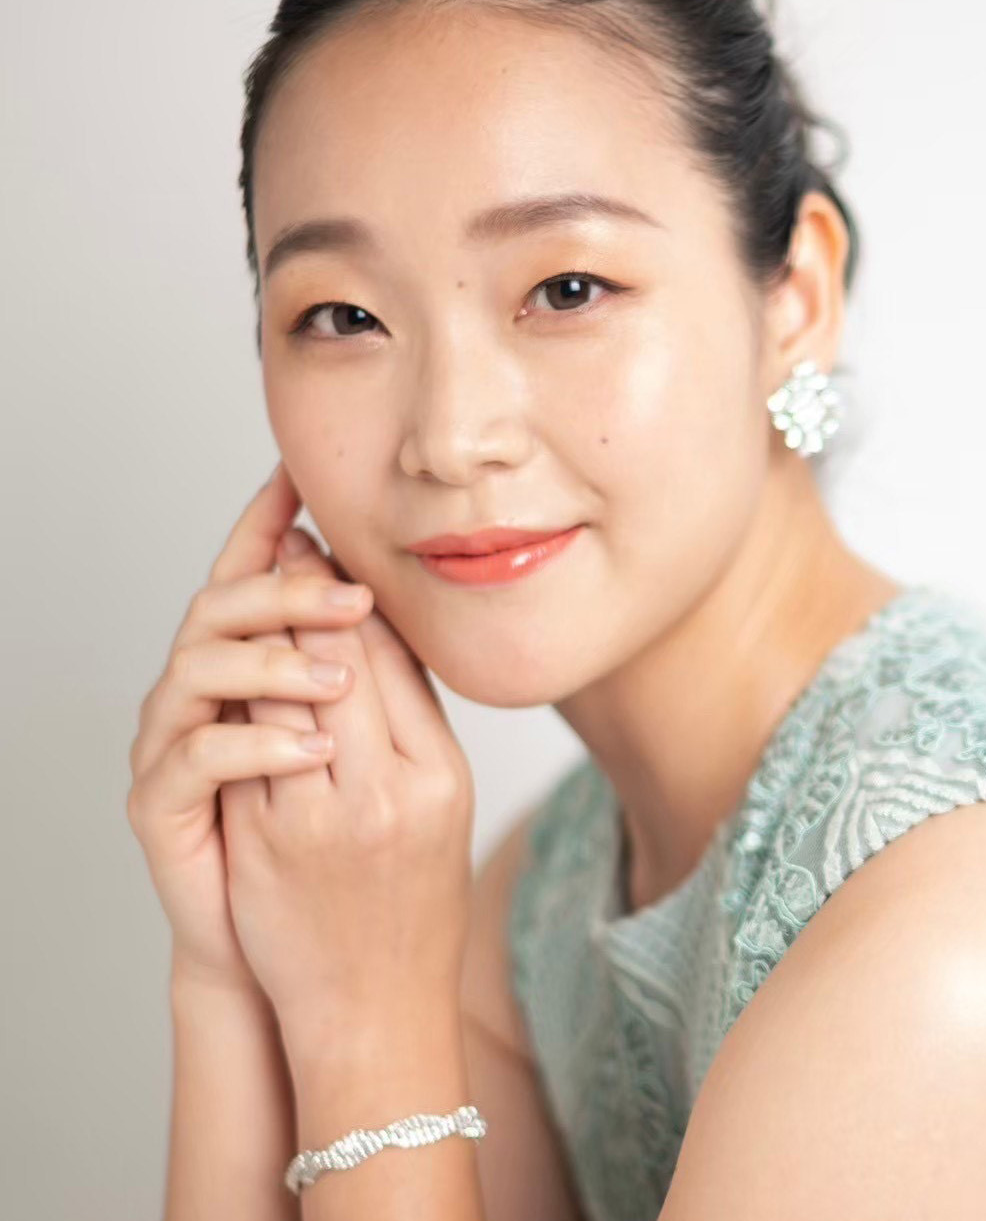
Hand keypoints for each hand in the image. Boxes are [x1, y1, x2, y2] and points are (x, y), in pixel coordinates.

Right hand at [125, 463, 371, 991]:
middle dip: (289, 592)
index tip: (301, 475)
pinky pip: (197, 755)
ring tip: (340, 681)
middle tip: (358, 592)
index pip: (248, 573)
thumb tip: (393, 591)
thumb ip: (358, 666)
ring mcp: (170, 742)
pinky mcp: (158, 802)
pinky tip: (315, 748)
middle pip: (222, 607)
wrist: (286, 943)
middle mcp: (196, 690)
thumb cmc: (323, 838)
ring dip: (273, 663)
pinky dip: (257, 743)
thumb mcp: (354, 740)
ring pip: (199, 667)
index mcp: (241, 662)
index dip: (268, 522)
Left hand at [217, 523, 475, 1056]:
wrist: (373, 1004)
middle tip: (292, 545)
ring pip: (284, 688)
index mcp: (437, 774)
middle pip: (338, 657)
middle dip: (309, 593)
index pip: (393, 656)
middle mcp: (383, 791)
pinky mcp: (264, 839)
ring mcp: (318, 816)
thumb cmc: (415, 899)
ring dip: (269, 631)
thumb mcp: (444, 801)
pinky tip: (238, 661)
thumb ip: (415, 718)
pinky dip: (241, 693)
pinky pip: (247, 742)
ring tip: (262, 588)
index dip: (357, 595)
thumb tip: (381, 630)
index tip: (335, 552)